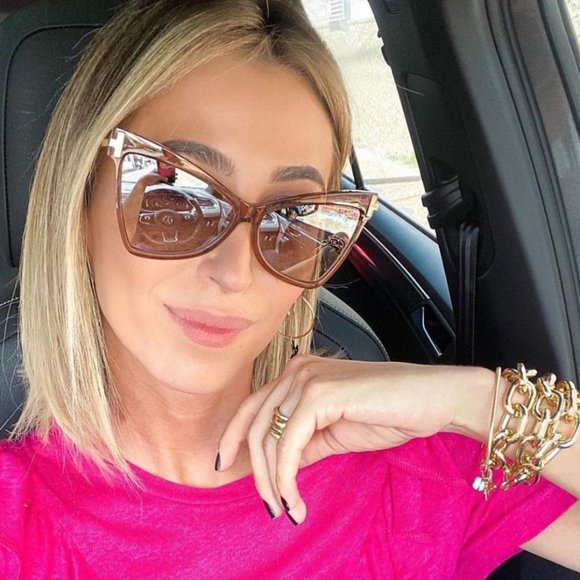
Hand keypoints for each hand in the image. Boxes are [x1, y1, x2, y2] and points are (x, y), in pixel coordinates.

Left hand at [217, 354, 491, 523]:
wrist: (429, 400)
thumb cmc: (388, 412)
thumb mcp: (333, 432)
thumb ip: (302, 443)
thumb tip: (277, 466)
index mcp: (298, 373)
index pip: (252, 407)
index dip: (232, 438)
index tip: (224, 468)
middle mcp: (296, 370)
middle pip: (256, 425)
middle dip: (257, 473)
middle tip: (270, 506)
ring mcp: (306, 378)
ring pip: (268, 438)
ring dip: (272, 482)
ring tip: (286, 510)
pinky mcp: (319, 394)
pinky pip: (289, 445)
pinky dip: (287, 479)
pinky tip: (296, 502)